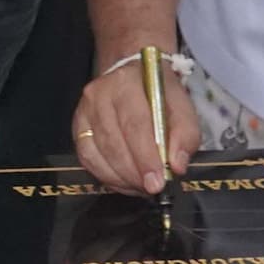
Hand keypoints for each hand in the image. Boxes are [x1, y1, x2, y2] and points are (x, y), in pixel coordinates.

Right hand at [70, 53, 198, 193]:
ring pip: (97, 155)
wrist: (131, 75)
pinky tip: (125, 182)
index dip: (146, 157)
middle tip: (152, 188)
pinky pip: (88, 160)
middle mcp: (99, 94)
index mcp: (126, 82)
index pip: (135, 124)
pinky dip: (108, 177)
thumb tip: (176, 166)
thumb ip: (185, 134)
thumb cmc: (158, 93)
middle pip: (114, 142)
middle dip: (134, 173)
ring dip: (122, 178)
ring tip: (142, 186)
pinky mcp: (78, 129)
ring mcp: (84, 112)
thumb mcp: (181, 105)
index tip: (157, 182)